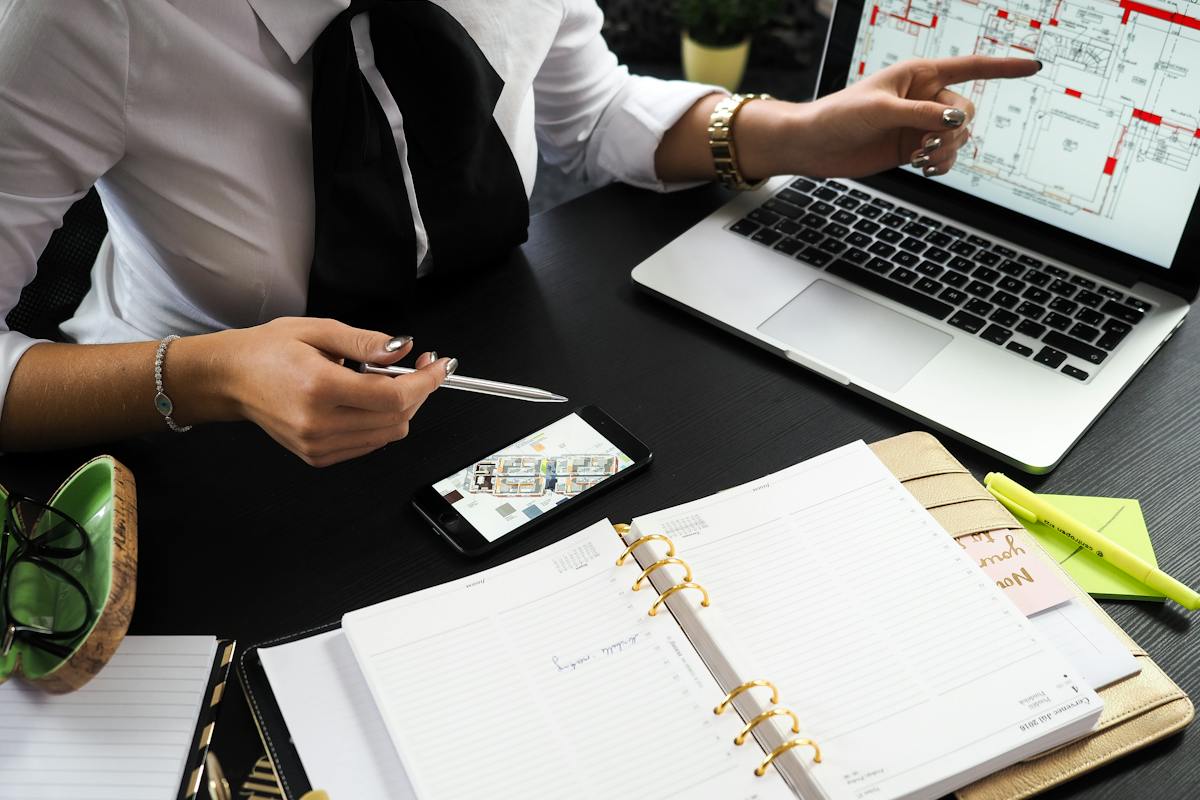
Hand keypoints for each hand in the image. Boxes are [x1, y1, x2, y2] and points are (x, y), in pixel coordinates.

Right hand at [209, 317, 452, 466]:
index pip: (393, 397)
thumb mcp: (319, 330)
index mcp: (319, 387)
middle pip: (397, 418)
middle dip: (418, 392)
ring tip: (385, 381)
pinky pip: (369, 444)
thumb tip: (403, 349)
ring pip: (388, 434)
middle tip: (420, 366)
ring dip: (401, 408)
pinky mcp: (318, 456)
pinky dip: (380, 422)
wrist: (231, 379)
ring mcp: (318, 445)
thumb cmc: (268, 351)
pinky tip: (366, 400)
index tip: (440, 366)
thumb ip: (366, 342)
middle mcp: (319, 423)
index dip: (425, 382)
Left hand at [750, 56, 1039, 179]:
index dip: (1004, 67)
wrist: (814, 146)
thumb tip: (956, 121)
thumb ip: (921, 115)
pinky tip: (926, 169)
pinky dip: (942, 165)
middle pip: (966, 111)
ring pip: (958, 137)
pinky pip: (944, 157)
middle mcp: (924, 97)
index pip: (971, 67)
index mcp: (919, 74)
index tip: (1034, 66)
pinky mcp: (912, 148)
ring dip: (946, 151)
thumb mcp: (881, 111)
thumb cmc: (839, 116)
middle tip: (926, 146)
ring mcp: (920, 125)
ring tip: (920, 159)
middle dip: (954, 131)